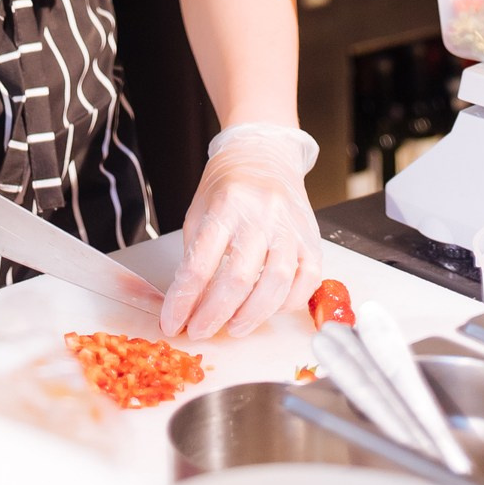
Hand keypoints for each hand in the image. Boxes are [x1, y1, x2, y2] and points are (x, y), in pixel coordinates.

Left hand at [161, 125, 320, 340]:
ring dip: (252, 315)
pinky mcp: (311, 238)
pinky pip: (307, 280)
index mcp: (224, 206)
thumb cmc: (227, 186)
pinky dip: (287, 303)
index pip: (199, 264)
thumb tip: (186, 307)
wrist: (263, 154)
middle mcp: (260, 215)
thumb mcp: (198, 212)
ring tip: (233, 327)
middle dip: (214, 315)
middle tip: (200, 331)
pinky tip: (268, 309)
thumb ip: (194, 257)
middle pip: (237, 278)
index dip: (183, 301)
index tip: (172, 323)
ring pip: (275, 283)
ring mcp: (289, 227)